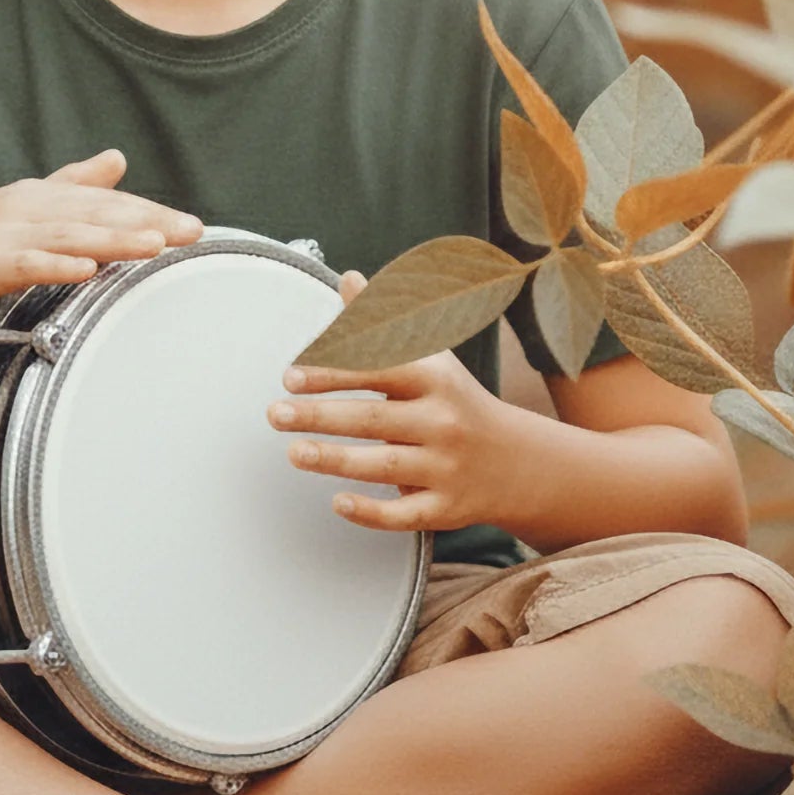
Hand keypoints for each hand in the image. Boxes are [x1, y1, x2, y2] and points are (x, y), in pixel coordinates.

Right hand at [0, 150, 201, 333]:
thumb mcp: (19, 209)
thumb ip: (70, 184)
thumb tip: (117, 159)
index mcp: (37, 198)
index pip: (104, 204)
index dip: (149, 211)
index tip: (192, 225)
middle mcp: (24, 209)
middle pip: (95, 214)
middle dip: (147, 221)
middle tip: (192, 232)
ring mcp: (2, 236)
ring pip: (67, 234)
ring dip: (113, 238)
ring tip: (155, 244)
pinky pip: (23, 264)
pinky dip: (56, 265)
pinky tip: (85, 269)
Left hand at [266, 270, 527, 534]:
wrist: (518, 461)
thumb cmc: (455, 401)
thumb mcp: (429, 357)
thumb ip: (382, 323)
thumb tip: (347, 279)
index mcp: (434, 379)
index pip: (379, 369)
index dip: (334, 370)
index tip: (292, 374)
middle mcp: (441, 422)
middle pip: (373, 419)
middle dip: (320, 416)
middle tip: (276, 413)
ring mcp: (445, 467)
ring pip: (384, 466)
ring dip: (335, 460)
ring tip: (293, 452)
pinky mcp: (446, 508)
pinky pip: (405, 515)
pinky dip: (372, 512)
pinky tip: (338, 502)